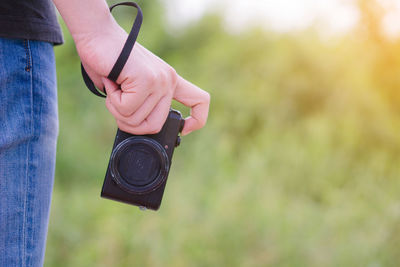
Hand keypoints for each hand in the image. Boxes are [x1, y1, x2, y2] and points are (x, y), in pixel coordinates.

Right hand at [75, 24, 209, 135]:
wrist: (96, 34)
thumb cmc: (108, 62)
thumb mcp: (132, 88)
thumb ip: (141, 105)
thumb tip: (138, 128)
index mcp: (170, 81)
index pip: (200, 101)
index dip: (197, 120)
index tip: (185, 129)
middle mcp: (169, 80)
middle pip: (154, 126)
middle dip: (130, 125)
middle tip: (118, 105)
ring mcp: (159, 80)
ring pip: (136, 121)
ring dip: (116, 110)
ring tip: (113, 87)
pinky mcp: (146, 79)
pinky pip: (126, 109)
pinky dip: (112, 101)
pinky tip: (111, 82)